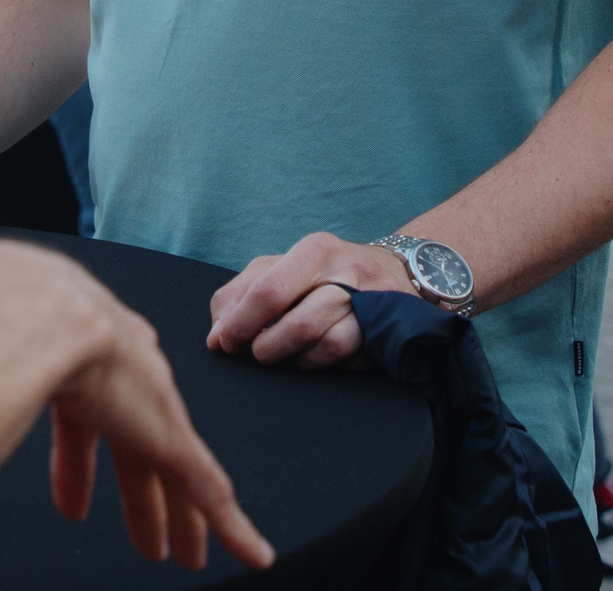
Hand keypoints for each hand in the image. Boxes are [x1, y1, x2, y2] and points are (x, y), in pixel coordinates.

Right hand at [0, 245, 271, 573]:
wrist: (38, 312)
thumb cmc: (4, 324)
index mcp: (84, 357)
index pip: (93, 423)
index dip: (84, 464)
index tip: (78, 499)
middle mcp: (127, 379)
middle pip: (139, 452)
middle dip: (142, 497)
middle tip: (148, 539)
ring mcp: (151, 409)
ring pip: (175, 474)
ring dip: (178, 519)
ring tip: (184, 556)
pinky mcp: (172, 439)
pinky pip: (209, 490)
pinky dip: (230, 526)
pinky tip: (252, 553)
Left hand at [205, 232, 414, 368]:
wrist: (395, 274)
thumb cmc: (323, 273)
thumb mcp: (280, 268)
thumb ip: (241, 294)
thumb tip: (216, 338)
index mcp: (315, 250)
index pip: (269, 290)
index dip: (240, 323)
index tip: (224, 343)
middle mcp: (348, 272)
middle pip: (298, 324)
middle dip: (268, 347)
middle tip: (256, 351)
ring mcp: (373, 304)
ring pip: (326, 346)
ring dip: (296, 358)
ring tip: (285, 352)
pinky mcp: (387, 332)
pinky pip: (348, 360)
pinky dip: (323, 363)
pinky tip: (315, 354)